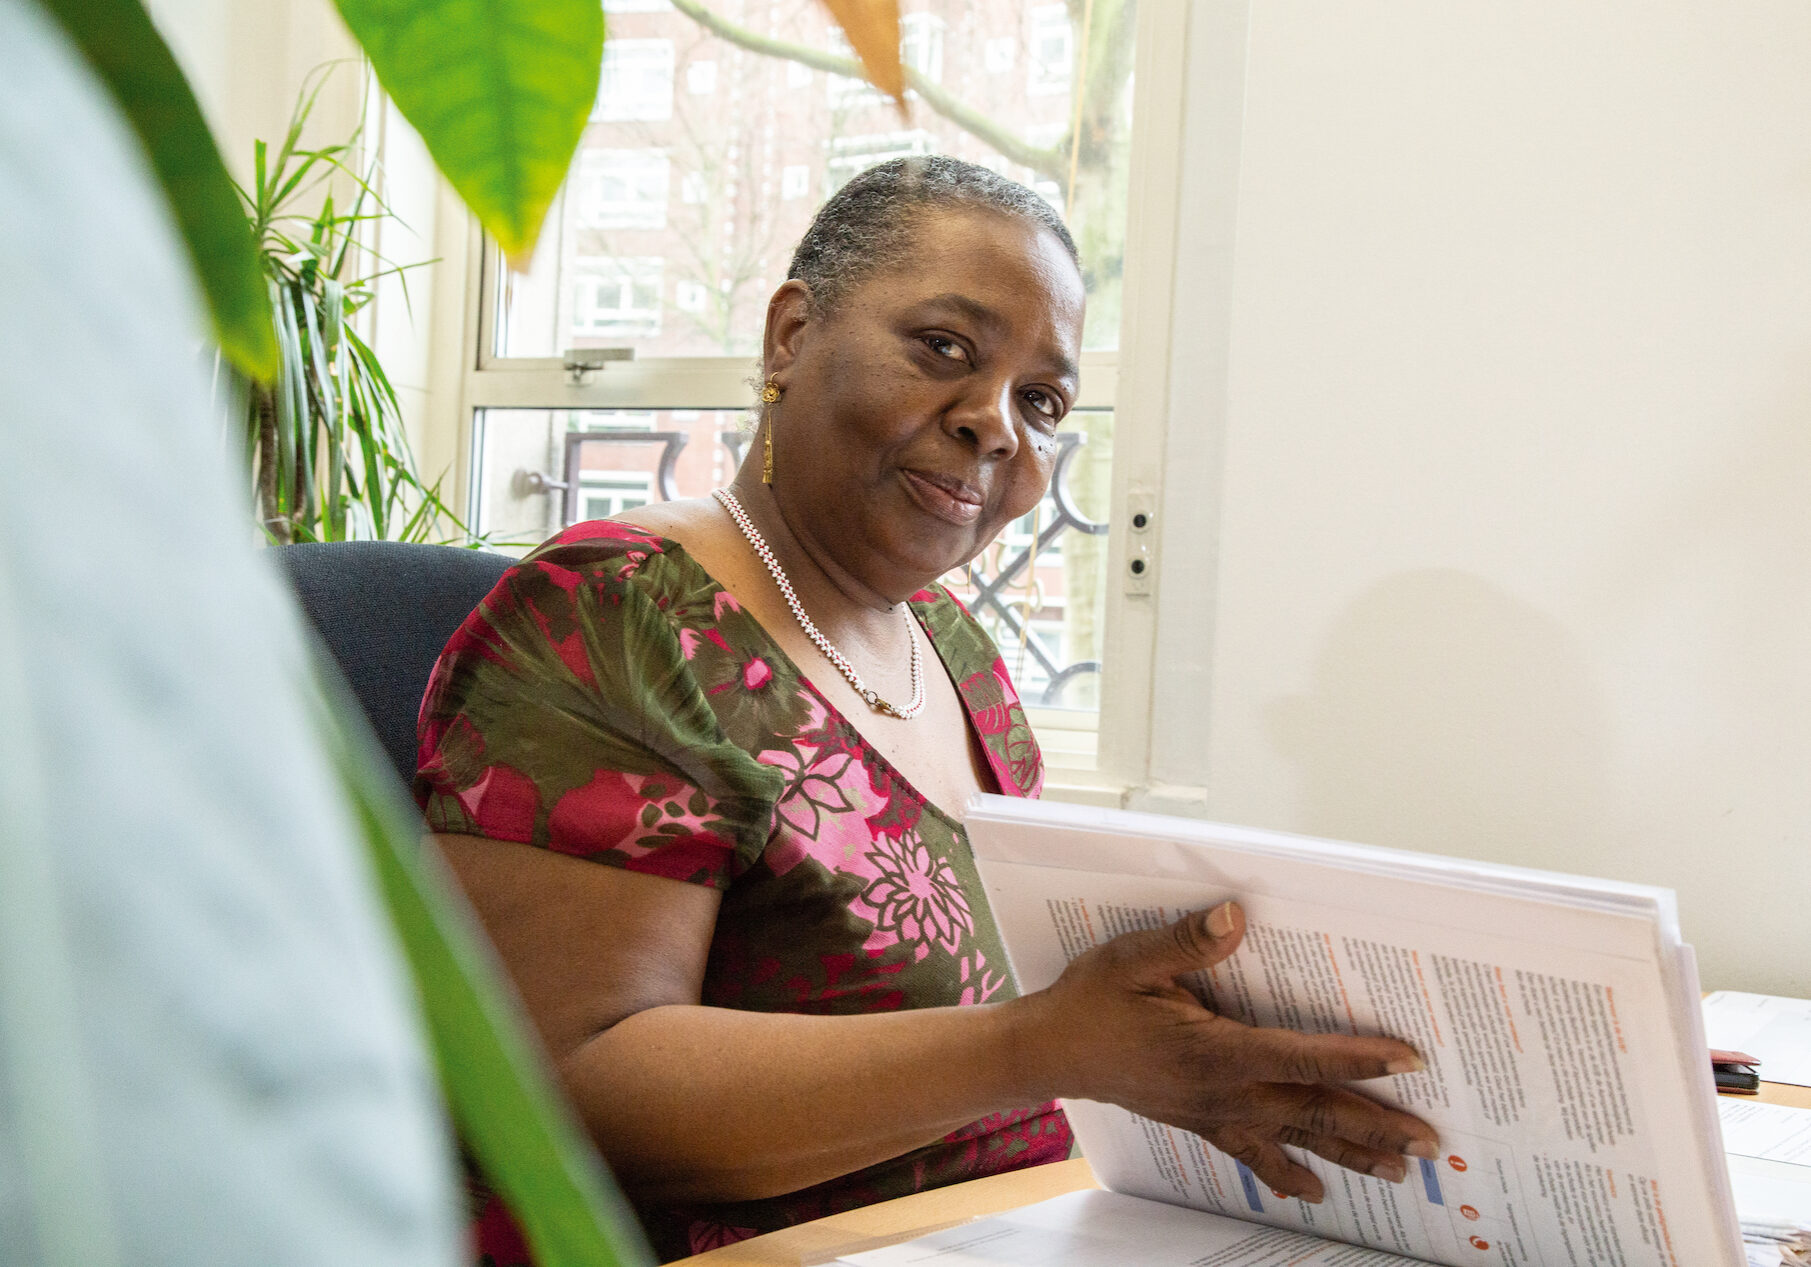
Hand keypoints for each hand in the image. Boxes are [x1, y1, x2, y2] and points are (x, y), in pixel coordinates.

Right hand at [1025, 901, 1438, 1202]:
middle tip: (1430, 1140)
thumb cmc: (1090, 1003)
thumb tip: (1235, 919)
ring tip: (1400, 1172)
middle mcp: (1224, 1093)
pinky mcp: (1201, 1123)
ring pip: (1296, 1141)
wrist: (1048, 1052)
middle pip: (1316, 1112)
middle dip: (1376, 1125)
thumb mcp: (1132, 959)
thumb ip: (1187, 942)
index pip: (1303, 1058)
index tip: (1408, 1059)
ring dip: (1351, 1156)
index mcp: (1215, 1052)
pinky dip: (1290, 1174)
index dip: (1358, 1058)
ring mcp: (1215, 1115)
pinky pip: (1256, 1157)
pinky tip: (1312, 1189)